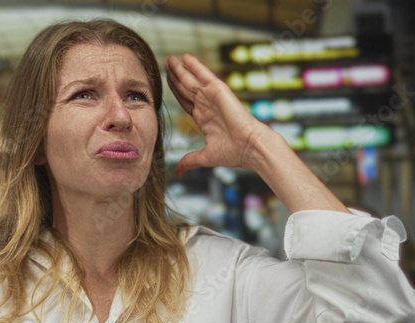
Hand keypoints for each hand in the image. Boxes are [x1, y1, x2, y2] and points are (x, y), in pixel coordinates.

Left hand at [165, 54, 266, 176]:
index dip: (175, 92)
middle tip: (165, 65)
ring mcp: (212, 97)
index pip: (185, 101)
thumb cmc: (233, 152)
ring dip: (180, 69)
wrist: (249, 147)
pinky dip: (195, 65)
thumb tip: (176, 172)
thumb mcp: (204, 157)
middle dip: (175, 77)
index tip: (165, 83)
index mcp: (204, 118)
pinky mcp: (219, 91)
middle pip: (186, 88)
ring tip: (169, 59)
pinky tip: (186, 57)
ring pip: (191, 80)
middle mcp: (207, 105)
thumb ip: (189, 161)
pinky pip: (204, 75)